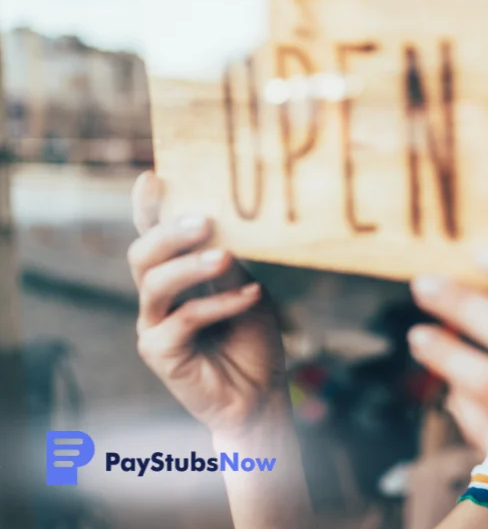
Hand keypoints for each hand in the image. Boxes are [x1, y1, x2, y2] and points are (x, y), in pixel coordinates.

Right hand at [127, 171, 290, 438]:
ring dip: (190, 266)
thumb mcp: (247, 290)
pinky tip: (251, 296)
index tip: (152, 177)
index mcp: (175, 276)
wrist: (261, 395)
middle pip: (143, 254)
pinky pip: (184, 320)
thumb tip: (222, 224)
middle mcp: (157, 297)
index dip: (148, 208)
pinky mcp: (160, 353)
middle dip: (169, 232)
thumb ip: (230, 263)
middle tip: (204, 220)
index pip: (154, 235)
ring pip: (155, 284)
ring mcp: (154, 325)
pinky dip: (219, 304)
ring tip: (224, 255)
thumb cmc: (252, 339)